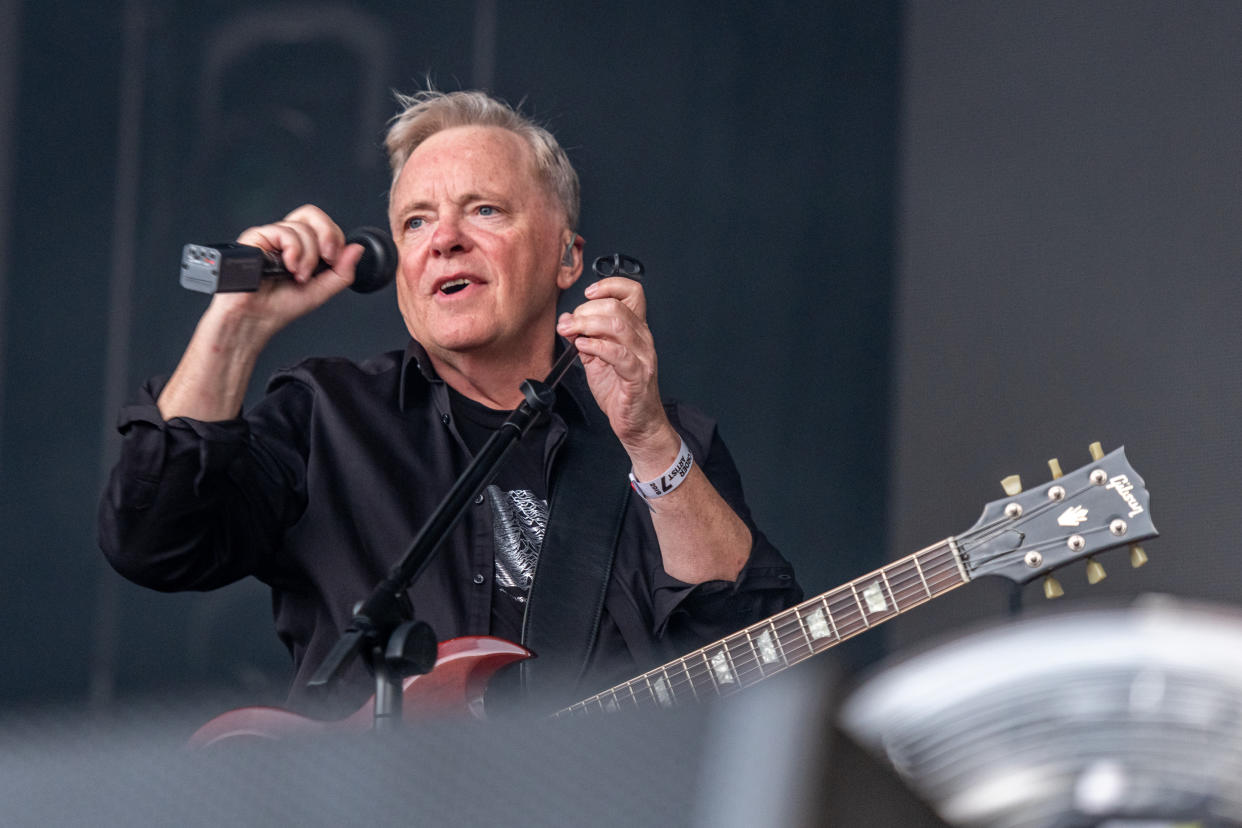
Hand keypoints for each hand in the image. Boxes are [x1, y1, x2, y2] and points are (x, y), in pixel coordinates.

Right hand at [157, 205, 363, 421]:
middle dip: (327, 235)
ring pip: (300, 227)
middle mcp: (285, 239)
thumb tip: (358, 249)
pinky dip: (293, 250)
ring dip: (308, 256)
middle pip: (311, 214)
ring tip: (299, 275)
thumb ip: (342, 271)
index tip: (335, 259)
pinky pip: (281, 231)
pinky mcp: (255, 239)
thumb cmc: (279, 307)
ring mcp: (270, 237)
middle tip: (327, 257)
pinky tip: (289, 267)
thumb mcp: (321, 290)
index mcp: (300, 247)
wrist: (255, 319)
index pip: (321, 224)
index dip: (334, 236)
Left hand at [556, 277, 680, 474]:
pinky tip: (582, 348)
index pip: (632, 291)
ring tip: (570, 332)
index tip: (588, 295)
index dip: (609, 286)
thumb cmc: (621, 391)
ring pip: (617, 325)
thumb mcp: (598, 360)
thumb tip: (568, 321)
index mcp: (635, 329)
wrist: (637, 423)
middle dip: (586, 310)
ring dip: (587, 325)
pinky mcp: (638, 376)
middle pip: (616, 306)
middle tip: (568, 324)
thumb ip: (585, 339)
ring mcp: (642, 356)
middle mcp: (642, 338)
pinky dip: (596, 346)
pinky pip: (618, 354)